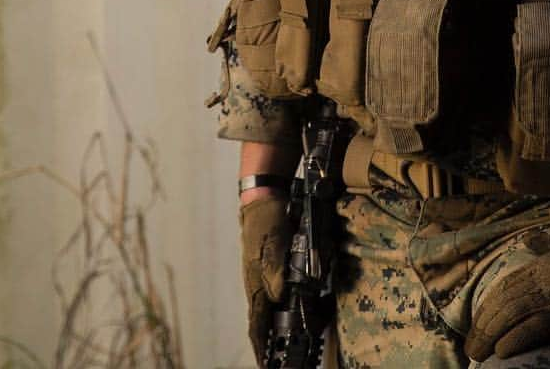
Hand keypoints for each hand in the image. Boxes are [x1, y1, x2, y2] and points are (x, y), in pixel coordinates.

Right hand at [240, 195, 291, 365]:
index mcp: (256, 284)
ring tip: (291, 337)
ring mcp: (263, 274)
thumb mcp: (274, 243)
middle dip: (272, 342)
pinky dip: (284, 304)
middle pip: (264, 321)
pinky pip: (277, 292)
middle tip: (282, 357)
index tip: (265, 365)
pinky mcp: (271, 265)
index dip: (261, 348)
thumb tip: (278, 296)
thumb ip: (276, 270)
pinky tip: (293, 304)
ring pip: (272, 308)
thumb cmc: (266, 220)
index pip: (257, 325)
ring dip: (280, 324)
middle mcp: (258, 283)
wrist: (263, 197)